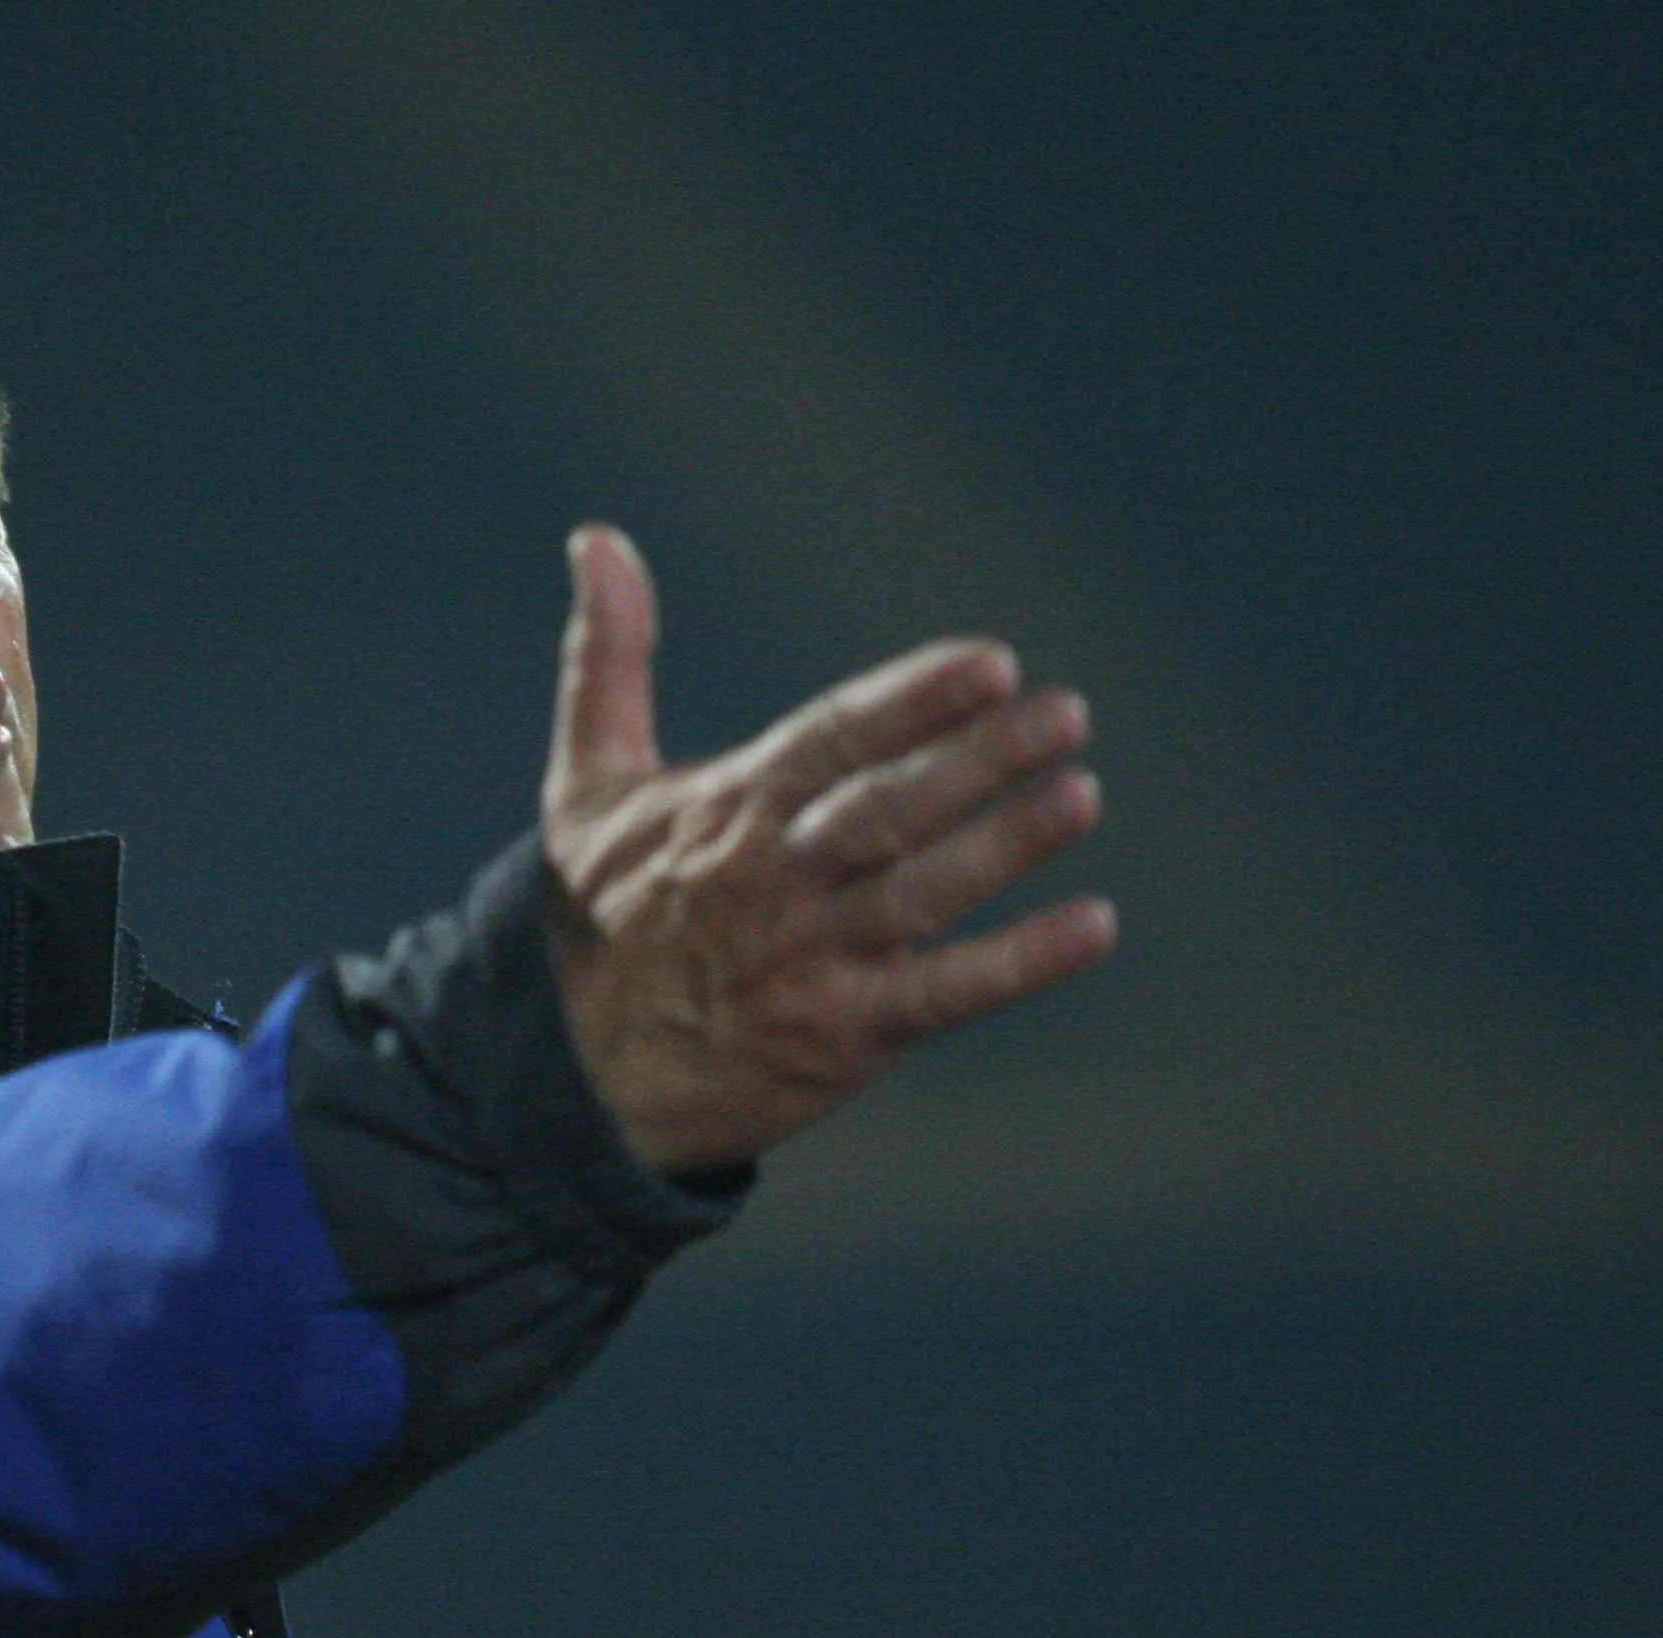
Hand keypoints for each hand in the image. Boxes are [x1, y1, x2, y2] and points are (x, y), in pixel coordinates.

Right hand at [541, 525, 1115, 1173]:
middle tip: (1065, 714)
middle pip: (888, 807)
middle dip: (978, 759)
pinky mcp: (841, 1034)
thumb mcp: (585, 785)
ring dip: (1004, 845)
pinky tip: (1091, 926)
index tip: (991, 664)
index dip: (913, 700)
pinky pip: (943, 995)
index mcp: (729, 807)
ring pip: (921, 891)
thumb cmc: (597, 916)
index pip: (834, 739)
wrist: (571, 1073)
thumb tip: (597, 538)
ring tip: (1080, 795)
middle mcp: (776, 876)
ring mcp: (811, 957)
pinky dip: (1019, 962)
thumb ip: (608, 660)